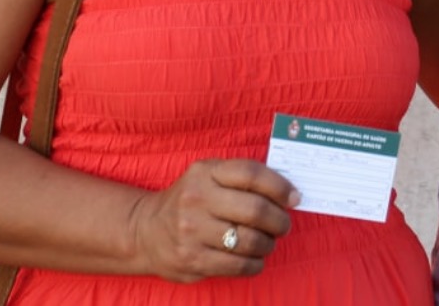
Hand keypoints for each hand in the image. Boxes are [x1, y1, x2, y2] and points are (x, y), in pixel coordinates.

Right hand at [128, 158, 299, 282]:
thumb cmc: (190, 200)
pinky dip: (255, 263)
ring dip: (268, 244)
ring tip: (268, 242)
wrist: (144, 230)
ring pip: (250, 241)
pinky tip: (255, 259)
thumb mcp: (208, 176)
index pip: (251, 174)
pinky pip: (237, 265)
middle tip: (283, 225)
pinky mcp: (192, 260)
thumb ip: (241, 178)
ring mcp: (192, 231)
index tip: (294, 197)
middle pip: (255, 210)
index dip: (280, 186)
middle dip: (279, 220)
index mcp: (205, 172)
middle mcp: (197, 199)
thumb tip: (288, 192)